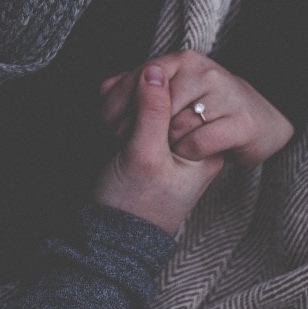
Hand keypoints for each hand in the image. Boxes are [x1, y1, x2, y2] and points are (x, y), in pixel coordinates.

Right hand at [93, 64, 224, 233]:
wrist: (110, 238)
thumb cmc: (132, 205)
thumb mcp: (144, 156)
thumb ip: (152, 111)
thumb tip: (154, 70)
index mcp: (202, 147)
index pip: (183, 96)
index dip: (151, 97)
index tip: (129, 124)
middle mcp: (189, 142)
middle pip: (165, 96)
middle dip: (134, 102)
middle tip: (117, 132)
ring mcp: (165, 142)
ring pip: (146, 101)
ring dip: (122, 107)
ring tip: (110, 135)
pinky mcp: (143, 143)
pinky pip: (134, 112)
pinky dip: (117, 112)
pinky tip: (105, 124)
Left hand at [101, 50, 292, 166]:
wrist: (263, 124)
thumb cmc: (208, 111)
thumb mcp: (170, 97)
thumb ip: (137, 91)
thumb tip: (103, 87)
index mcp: (183, 59)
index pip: (138, 77)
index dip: (116, 104)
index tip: (107, 128)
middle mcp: (204, 70)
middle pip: (154, 102)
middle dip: (133, 128)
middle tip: (126, 144)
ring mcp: (225, 94)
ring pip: (175, 124)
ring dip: (161, 144)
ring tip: (159, 151)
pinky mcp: (243, 123)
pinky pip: (199, 141)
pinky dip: (186, 153)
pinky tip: (183, 155)